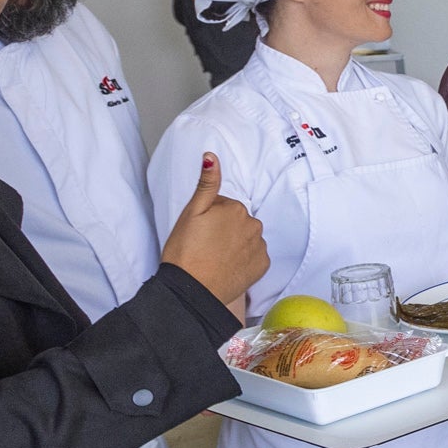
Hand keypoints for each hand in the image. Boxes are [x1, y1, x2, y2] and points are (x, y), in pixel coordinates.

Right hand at [162, 153, 267, 309]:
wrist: (192, 290)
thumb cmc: (185, 252)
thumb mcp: (191, 212)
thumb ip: (206, 183)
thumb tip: (211, 156)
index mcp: (236, 208)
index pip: (224, 206)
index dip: (209, 218)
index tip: (199, 232)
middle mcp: (254, 225)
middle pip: (238, 222)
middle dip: (224, 230)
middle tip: (205, 245)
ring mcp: (260, 247)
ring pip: (247, 238)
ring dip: (235, 244)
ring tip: (214, 257)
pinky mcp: (263, 266)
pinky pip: (254, 257)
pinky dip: (244, 260)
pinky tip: (227, 267)